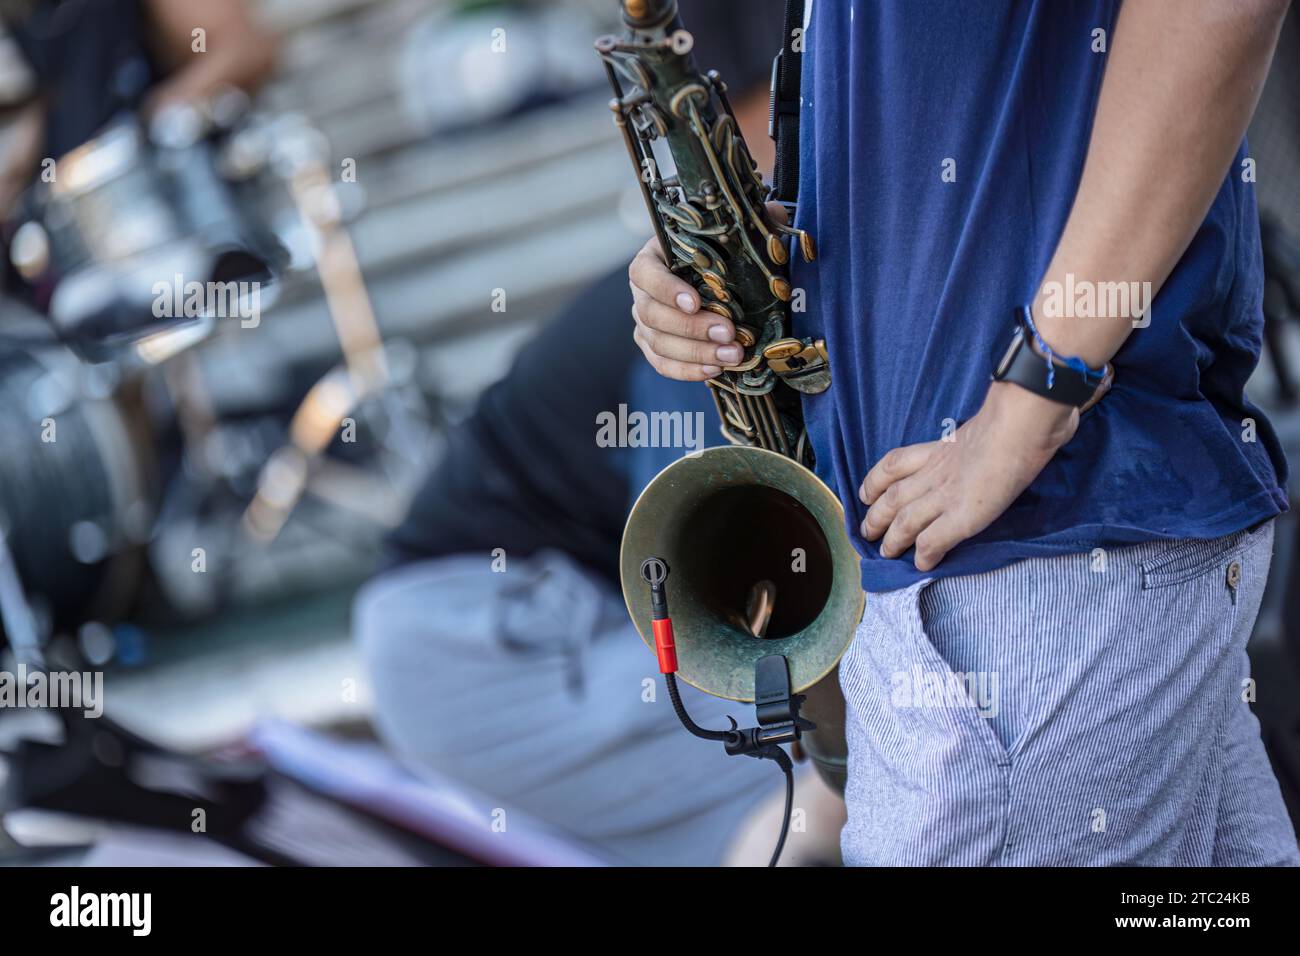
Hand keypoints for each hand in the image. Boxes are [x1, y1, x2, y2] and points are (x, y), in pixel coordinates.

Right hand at [628, 237, 739, 380]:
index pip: (644, 274)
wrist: (714, 276)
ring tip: (732, 355)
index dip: (666, 290)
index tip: (695, 302)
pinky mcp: (655, 346)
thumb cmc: (718, 252)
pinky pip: (662, 364)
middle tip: (729, 333)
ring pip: (658, 343)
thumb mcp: (731, 234)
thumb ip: (749, 223)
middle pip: (651, 314)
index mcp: (653, 258)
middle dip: (692, 328)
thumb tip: (777, 213)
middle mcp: (642, 292)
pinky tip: (715, 370)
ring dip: (696, 353)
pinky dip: (687, 371)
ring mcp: (645, 321)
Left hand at [858, 382, 1078, 570]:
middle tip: (865, 532)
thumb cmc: (1017, 414)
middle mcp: (935, 473)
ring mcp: (946, 495)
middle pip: (893, 497)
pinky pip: (933, 540)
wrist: (1021, 423)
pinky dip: (925, 554)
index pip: (895, 464)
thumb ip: (980, 435)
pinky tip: (923, 565)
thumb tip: (993, 442)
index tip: (866, 493)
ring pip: (904, 521)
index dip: (875, 480)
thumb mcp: (986, 422)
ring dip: (892, 540)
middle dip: (875, 516)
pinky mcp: (962, 515)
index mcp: (939, 449)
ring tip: (885, 553)